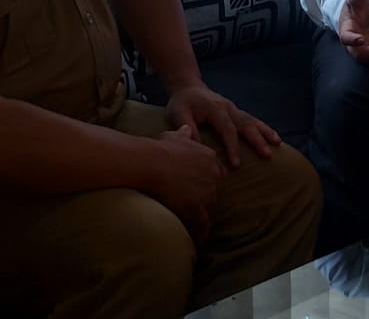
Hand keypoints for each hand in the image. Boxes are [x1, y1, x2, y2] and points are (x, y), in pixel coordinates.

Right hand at [146, 123, 222, 243]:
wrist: (152, 163)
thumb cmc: (159, 149)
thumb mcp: (173, 136)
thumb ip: (184, 134)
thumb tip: (187, 129)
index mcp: (210, 157)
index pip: (217, 176)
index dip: (209, 186)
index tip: (201, 194)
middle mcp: (214, 175)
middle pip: (217, 194)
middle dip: (210, 204)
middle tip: (200, 214)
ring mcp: (208, 192)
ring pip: (212, 210)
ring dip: (206, 220)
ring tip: (200, 230)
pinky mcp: (199, 206)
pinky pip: (203, 223)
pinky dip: (201, 233)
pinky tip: (197, 239)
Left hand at [166, 81, 281, 167]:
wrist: (188, 86)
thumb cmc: (182, 103)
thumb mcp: (178, 113)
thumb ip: (186, 128)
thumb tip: (198, 148)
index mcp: (215, 108)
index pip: (227, 129)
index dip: (233, 147)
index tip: (237, 165)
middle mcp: (228, 107)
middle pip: (245, 124)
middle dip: (257, 140)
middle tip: (267, 154)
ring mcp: (234, 108)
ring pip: (252, 120)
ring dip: (265, 132)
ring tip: (277, 143)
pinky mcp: (236, 112)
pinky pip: (252, 120)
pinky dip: (264, 128)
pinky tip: (274, 137)